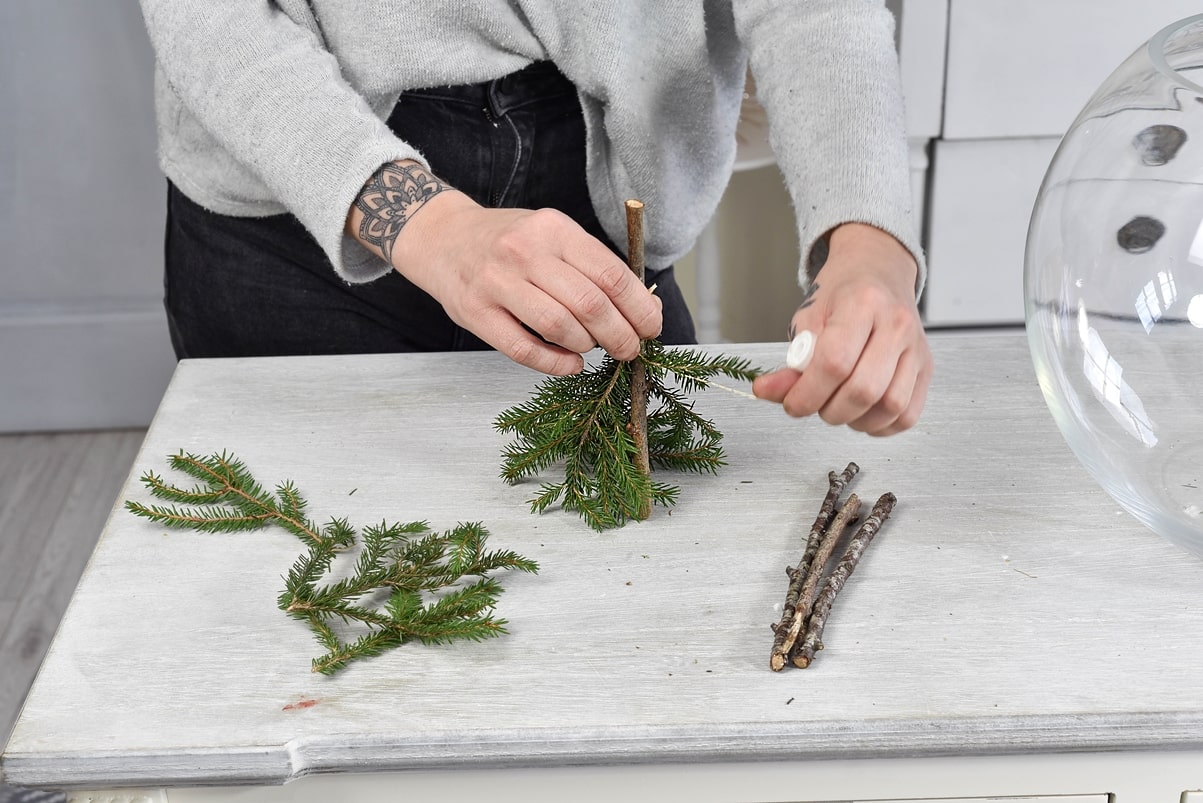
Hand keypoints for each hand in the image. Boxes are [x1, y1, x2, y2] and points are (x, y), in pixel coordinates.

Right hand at [347, 161, 661, 375]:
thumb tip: (644, 309)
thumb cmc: (510, 243)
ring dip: (587, 347)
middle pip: (590, 305)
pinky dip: (555, 364)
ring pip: (560, 327)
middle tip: (629, 350)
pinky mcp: (476, 313)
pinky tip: (570, 364)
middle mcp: (525, 252)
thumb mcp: (552, 235)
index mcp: (554, 229)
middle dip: (621, 336)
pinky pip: (524, 349)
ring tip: (593, 349)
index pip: (611, 274)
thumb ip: (593, 267)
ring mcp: (497, 283)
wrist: (443, 238)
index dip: (640, 308)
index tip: (652, 328)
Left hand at [752, 223, 931, 435]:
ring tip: (838, 407)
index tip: (792, 403)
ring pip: (890, 407)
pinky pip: (908, 414)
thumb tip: (767, 391)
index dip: (807, 393)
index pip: (835, 362)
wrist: (878, 271)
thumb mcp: (808, 318)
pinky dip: (881, 425)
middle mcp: (897, 325)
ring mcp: (916, 348)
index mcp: (863, 303)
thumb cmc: (843, 293)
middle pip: (864, 390)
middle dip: (830, 410)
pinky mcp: (926, 368)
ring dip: (856, 420)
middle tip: (816, 403)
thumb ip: (791, 361)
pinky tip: (862, 413)